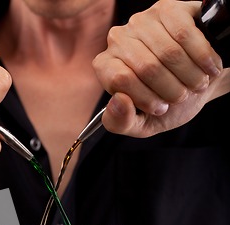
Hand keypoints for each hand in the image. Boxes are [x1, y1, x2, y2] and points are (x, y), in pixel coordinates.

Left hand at [92, 0, 228, 136]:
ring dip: (190, 76)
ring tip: (196, 84)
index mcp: (106, 67)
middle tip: (183, 97)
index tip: (161, 108)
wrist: (197, 84)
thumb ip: (120, 122)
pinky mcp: (167, 9)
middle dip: (172, 91)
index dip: (146, 98)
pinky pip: (185, 34)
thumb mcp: (141, 124)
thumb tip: (118, 101)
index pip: (120, 79)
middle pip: (147, 67)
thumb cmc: (165, 104)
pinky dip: (202, 57)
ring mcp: (142, 22)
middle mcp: (119, 39)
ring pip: (168, 52)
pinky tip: (208, 67)